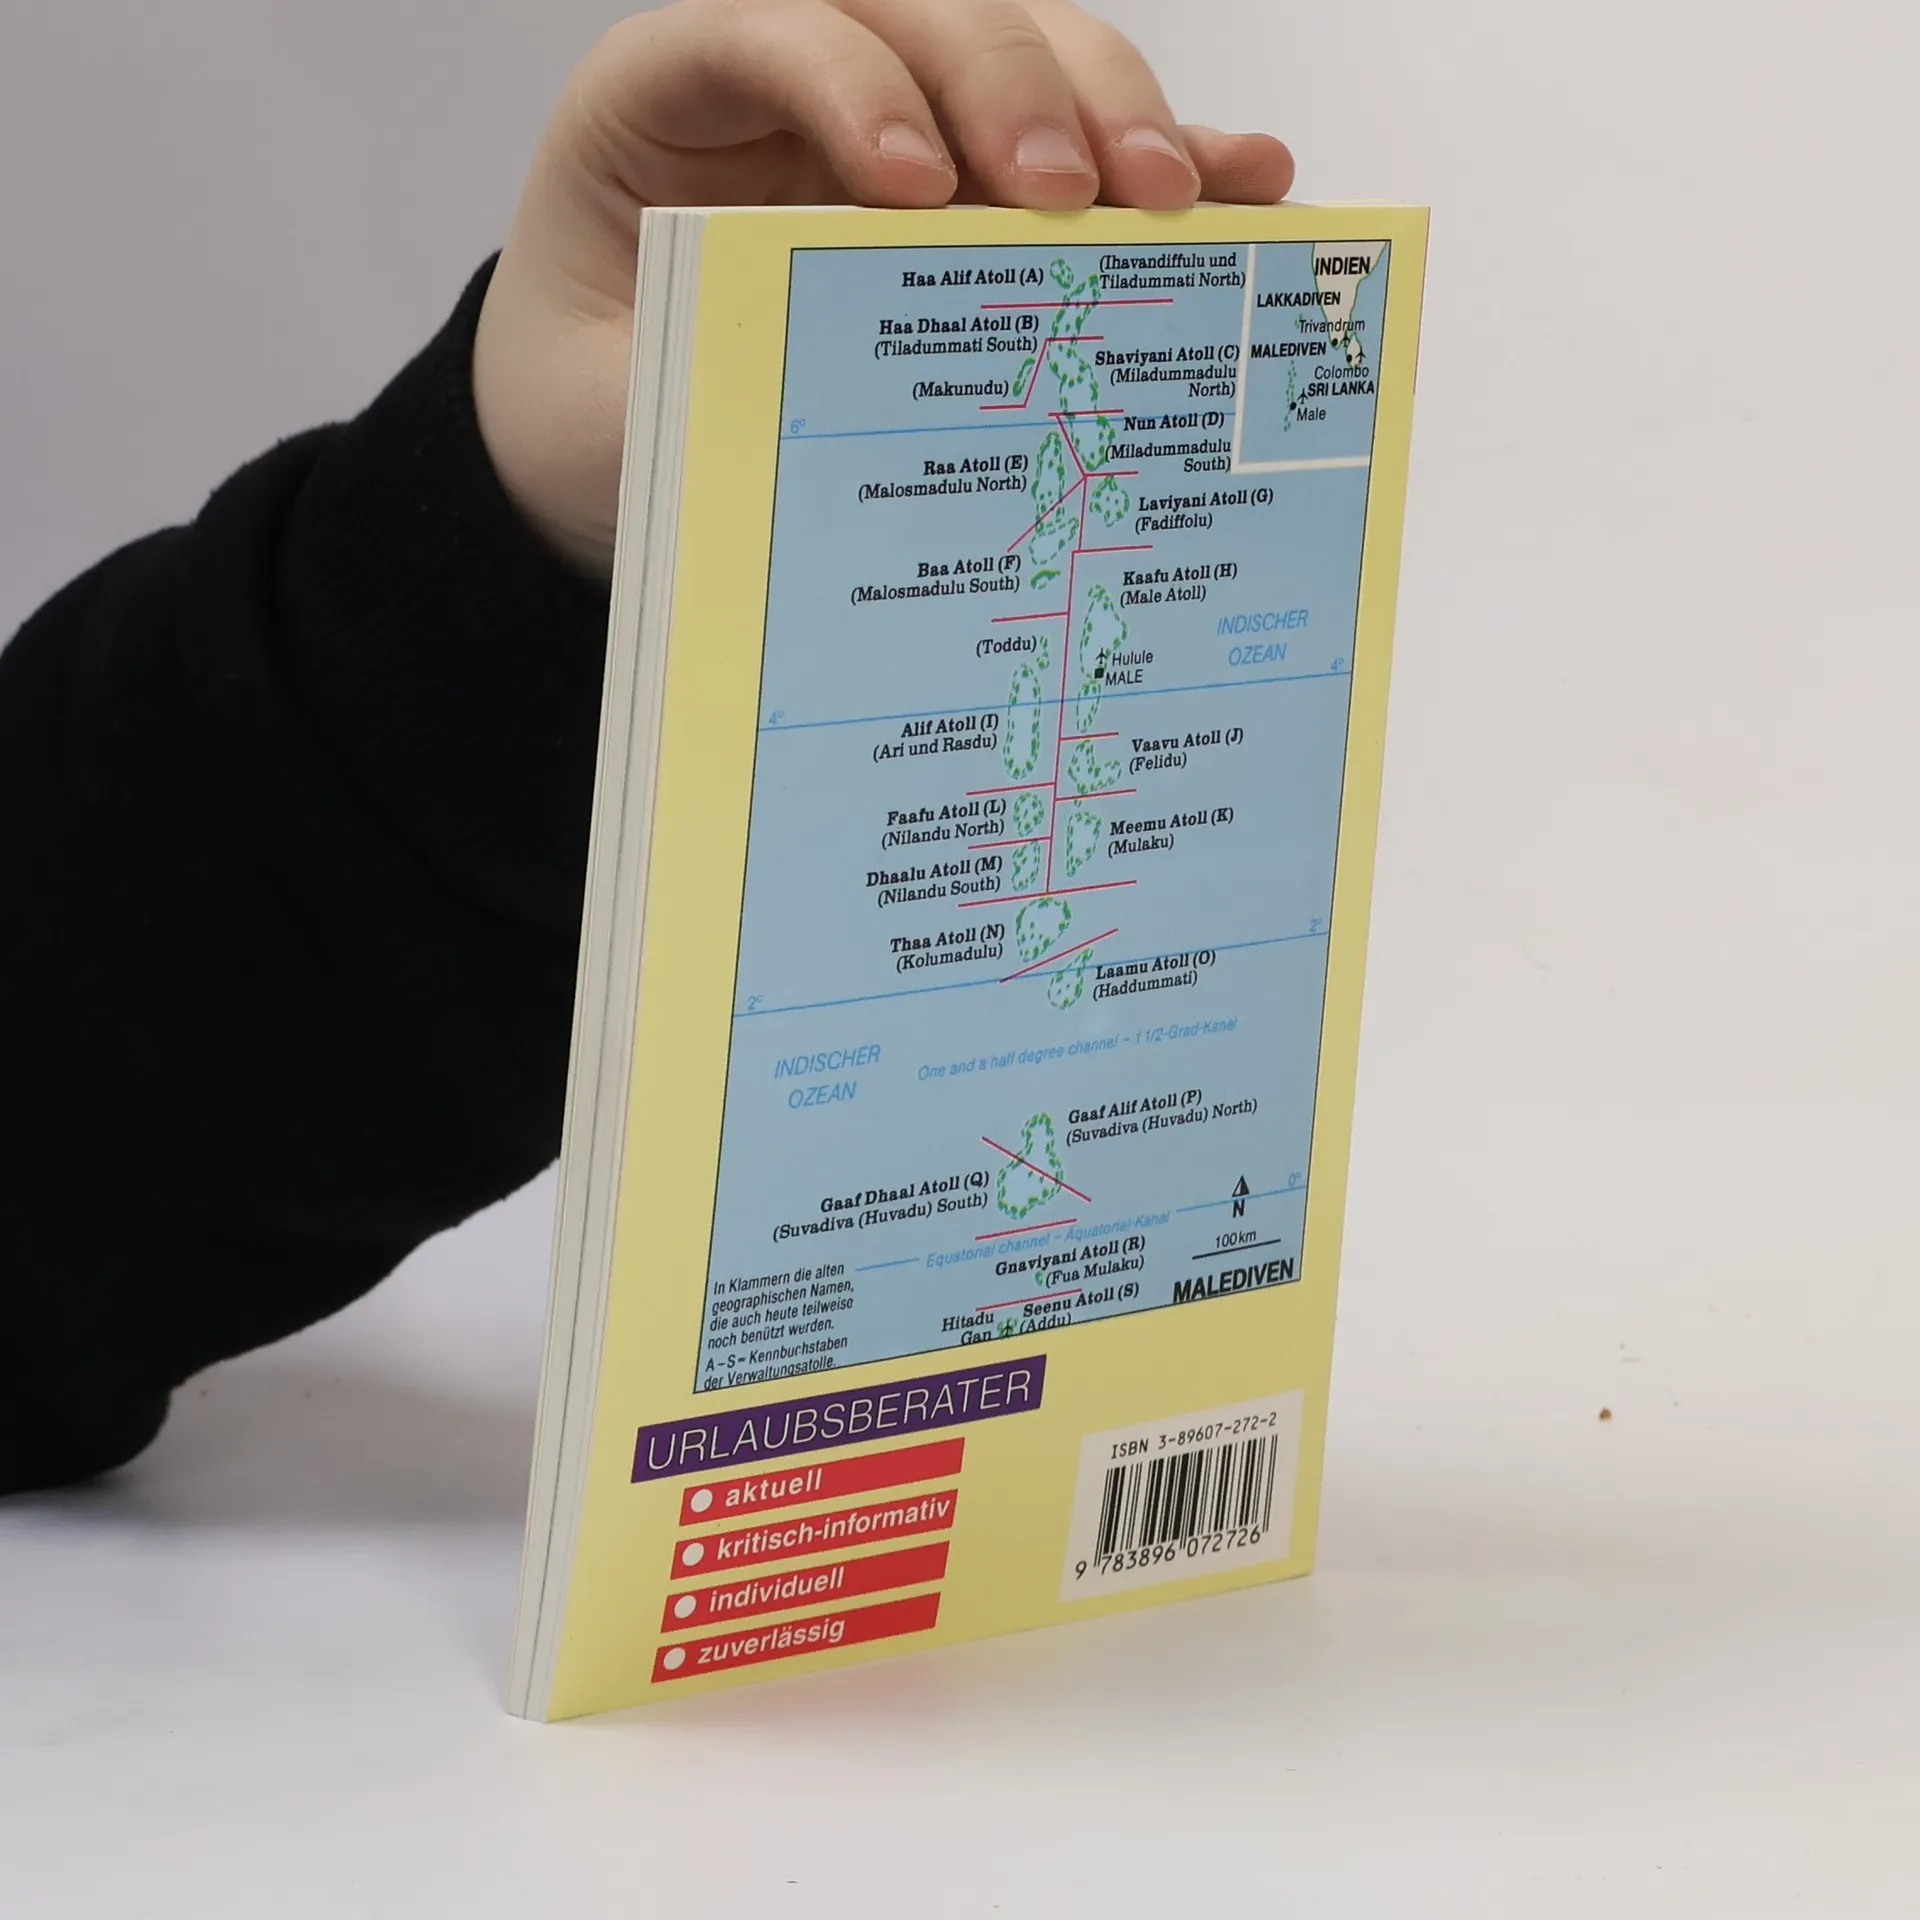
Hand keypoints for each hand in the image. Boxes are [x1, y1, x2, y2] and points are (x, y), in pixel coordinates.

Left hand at [472, 0, 1294, 576]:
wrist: (590, 432)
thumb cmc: (587, 403)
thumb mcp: (603, 416)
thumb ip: (690, 396)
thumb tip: (830, 416)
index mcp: (662, 102)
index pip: (764, 24)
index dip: (849, 80)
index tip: (912, 184)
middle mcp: (784, 81)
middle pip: (921, 11)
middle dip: (1012, 85)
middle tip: (1079, 187)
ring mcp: (888, 118)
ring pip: (1017, 49)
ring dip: (1107, 109)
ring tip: (1179, 193)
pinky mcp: (961, 182)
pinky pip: (1068, 139)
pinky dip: (1149, 156)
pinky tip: (1232, 180)